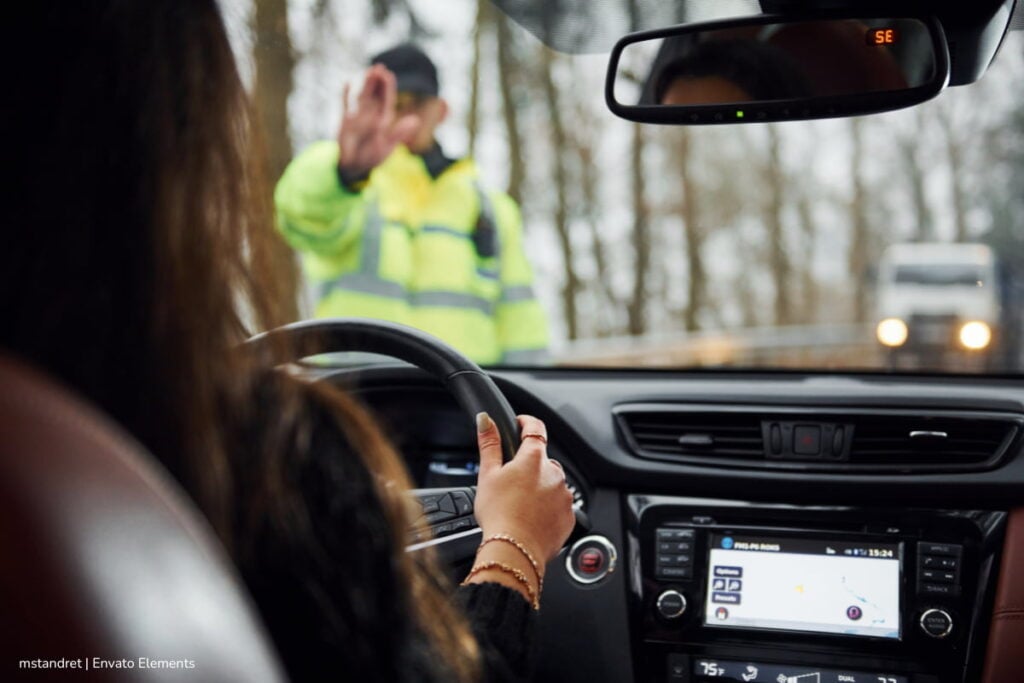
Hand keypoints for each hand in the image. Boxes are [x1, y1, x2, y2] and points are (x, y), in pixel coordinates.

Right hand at [336, 65, 420, 176]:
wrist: (355, 167)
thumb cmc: (372, 157)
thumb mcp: (387, 145)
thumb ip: (399, 132)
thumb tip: (416, 121)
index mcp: (384, 119)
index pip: (387, 99)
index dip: (388, 87)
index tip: (388, 75)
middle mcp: (372, 114)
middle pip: (375, 94)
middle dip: (377, 81)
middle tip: (379, 67)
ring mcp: (358, 116)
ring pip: (363, 96)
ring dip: (365, 84)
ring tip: (368, 72)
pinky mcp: (345, 120)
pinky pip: (346, 104)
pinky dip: (346, 95)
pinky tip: (347, 83)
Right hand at [473, 413, 575, 564]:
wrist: (515, 550)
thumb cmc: (499, 514)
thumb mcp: (487, 475)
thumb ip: (489, 444)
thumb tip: (486, 420)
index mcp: (533, 459)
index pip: (535, 428)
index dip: (527, 422)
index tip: (522, 423)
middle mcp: (554, 473)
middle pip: (543, 460)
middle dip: (530, 466)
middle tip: (512, 482)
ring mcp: (564, 495)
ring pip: (553, 483)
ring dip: (541, 488)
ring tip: (521, 505)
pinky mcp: (570, 516)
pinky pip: (560, 505)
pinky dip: (549, 508)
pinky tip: (533, 518)